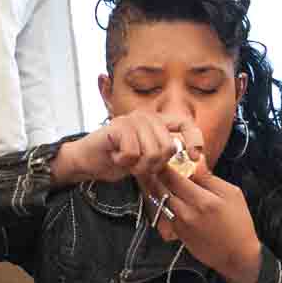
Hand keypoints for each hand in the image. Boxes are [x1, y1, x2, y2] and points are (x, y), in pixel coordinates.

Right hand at [55, 112, 205, 196]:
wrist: (87, 161)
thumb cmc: (117, 160)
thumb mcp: (147, 160)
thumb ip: (165, 157)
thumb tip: (192, 163)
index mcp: (157, 122)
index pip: (184, 123)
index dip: (193, 139)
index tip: (195, 156)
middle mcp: (147, 116)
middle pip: (168, 147)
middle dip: (154, 166)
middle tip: (137, 166)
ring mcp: (133, 119)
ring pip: (151, 152)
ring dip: (137, 165)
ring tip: (125, 160)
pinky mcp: (119, 127)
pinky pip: (133, 153)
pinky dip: (123, 162)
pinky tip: (115, 156)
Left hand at [159, 160, 263, 282]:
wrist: (237, 255)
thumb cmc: (239, 222)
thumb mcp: (232, 194)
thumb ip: (210, 178)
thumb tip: (195, 162)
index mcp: (202, 200)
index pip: (173, 177)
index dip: (164, 165)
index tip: (162, 157)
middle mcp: (186, 212)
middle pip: (161, 189)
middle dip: (156, 175)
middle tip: (154, 165)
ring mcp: (179, 224)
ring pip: (160, 201)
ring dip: (157, 189)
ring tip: (158, 178)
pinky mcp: (177, 233)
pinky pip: (164, 213)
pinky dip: (163, 203)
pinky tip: (167, 196)